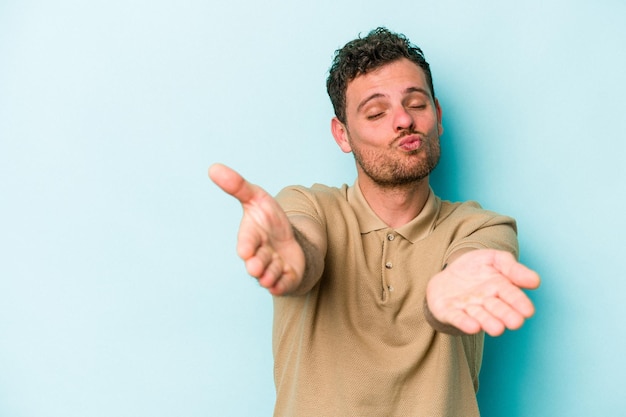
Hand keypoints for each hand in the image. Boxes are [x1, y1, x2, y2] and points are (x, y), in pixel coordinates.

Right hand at [208, 163, 305, 294]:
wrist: (291, 241)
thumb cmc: (270, 220)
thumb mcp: (258, 198)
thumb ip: (238, 186)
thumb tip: (213, 168)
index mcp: (250, 238)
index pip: (247, 243)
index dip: (247, 247)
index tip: (246, 251)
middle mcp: (258, 257)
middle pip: (257, 263)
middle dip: (257, 265)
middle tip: (257, 267)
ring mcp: (271, 269)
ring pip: (270, 275)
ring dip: (272, 273)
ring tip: (277, 266)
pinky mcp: (285, 279)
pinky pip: (283, 285)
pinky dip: (283, 284)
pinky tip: (283, 279)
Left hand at [426, 249, 539, 335]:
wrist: (446, 275)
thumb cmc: (474, 268)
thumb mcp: (493, 259)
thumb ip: (512, 267)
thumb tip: (535, 280)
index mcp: (499, 288)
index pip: (511, 295)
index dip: (519, 302)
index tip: (528, 311)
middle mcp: (485, 302)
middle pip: (497, 309)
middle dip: (506, 315)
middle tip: (516, 322)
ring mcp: (467, 308)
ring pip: (479, 316)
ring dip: (488, 322)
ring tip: (498, 329)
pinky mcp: (448, 312)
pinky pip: (457, 317)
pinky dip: (464, 322)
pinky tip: (473, 327)